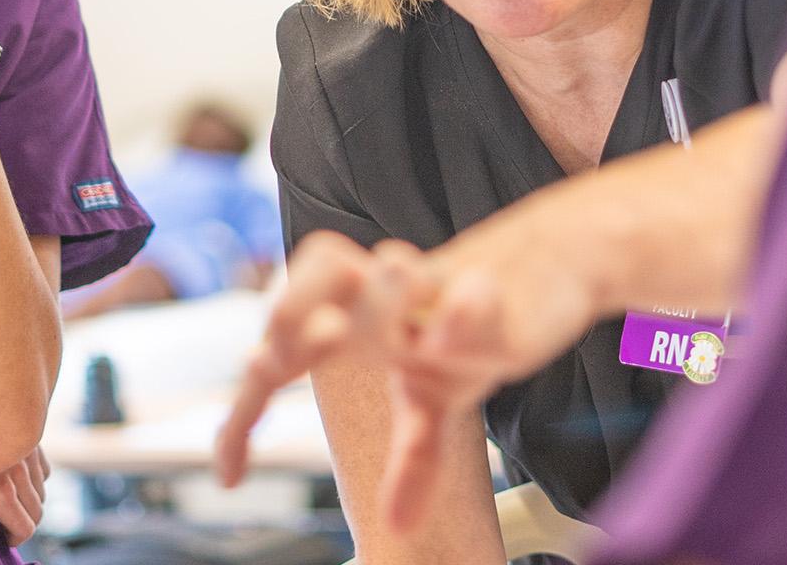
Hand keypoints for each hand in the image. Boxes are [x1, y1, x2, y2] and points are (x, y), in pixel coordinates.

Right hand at [0, 368, 41, 544]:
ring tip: (2, 527)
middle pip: (39, 489)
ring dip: (21, 521)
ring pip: (35, 510)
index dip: (27, 483)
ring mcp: (14, 474)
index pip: (40, 467)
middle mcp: (22, 451)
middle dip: (26, 503)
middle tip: (6, 513)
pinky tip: (2, 537)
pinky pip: (24, 527)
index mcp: (16, 428)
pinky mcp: (1, 497)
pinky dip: (15, 537)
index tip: (11, 492)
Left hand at [215, 225, 600, 528]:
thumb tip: (395, 525)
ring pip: (392, 277)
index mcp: (362, 321)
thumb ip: (414, 461)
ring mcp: (441, 289)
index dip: (248, 409)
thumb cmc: (480, 327)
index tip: (230, 476)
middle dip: (288, 316)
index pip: (287, 352)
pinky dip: (456, 320)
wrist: (556, 262)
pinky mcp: (494, 291)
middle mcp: (392, 297)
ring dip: (372, 307)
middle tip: (268, 362)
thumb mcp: (440, 404)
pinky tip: (439, 343)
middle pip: (320, 273)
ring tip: (346, 338)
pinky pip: (470, 301)